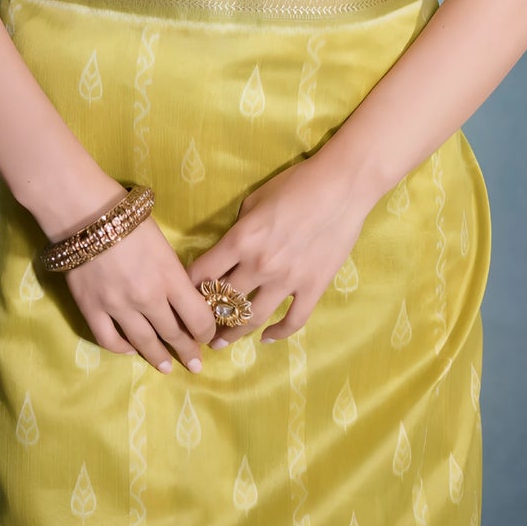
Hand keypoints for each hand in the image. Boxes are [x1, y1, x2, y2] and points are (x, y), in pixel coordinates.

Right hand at [61, 192, 217, 376]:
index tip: (208, 336)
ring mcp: (117, 307)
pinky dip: (123, 349)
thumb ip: (173, 275)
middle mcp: (147, 298)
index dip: (206, 331)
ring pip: (144, 343)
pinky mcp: (91, 309)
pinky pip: (109, 340)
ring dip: (159, 358)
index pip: (198, 317)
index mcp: (169, 277)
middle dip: (187, 350)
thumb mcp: (164, 245)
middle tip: (195, 363)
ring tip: (167, 367)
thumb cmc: (130, 220)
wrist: (85, 213)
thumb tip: (180, 300)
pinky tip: (131, 349)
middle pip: (173, 334)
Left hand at [184, 158, 371, 345]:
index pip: (202, 274)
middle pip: (223, 302)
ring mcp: (287, 280)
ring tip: (222, 341)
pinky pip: (293, 321)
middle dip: (206, 316)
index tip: (184, 295)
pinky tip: (266, 338)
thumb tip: (231, 248)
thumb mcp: (256, 199)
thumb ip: (240, 227)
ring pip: (252, 319)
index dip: (188, 287)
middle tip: (199, 325)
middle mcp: (259, 265)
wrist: (342, 186)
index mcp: (241, 240)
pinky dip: (277, 334)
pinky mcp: (313, 287)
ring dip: (234, 333)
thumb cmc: (297, 184)